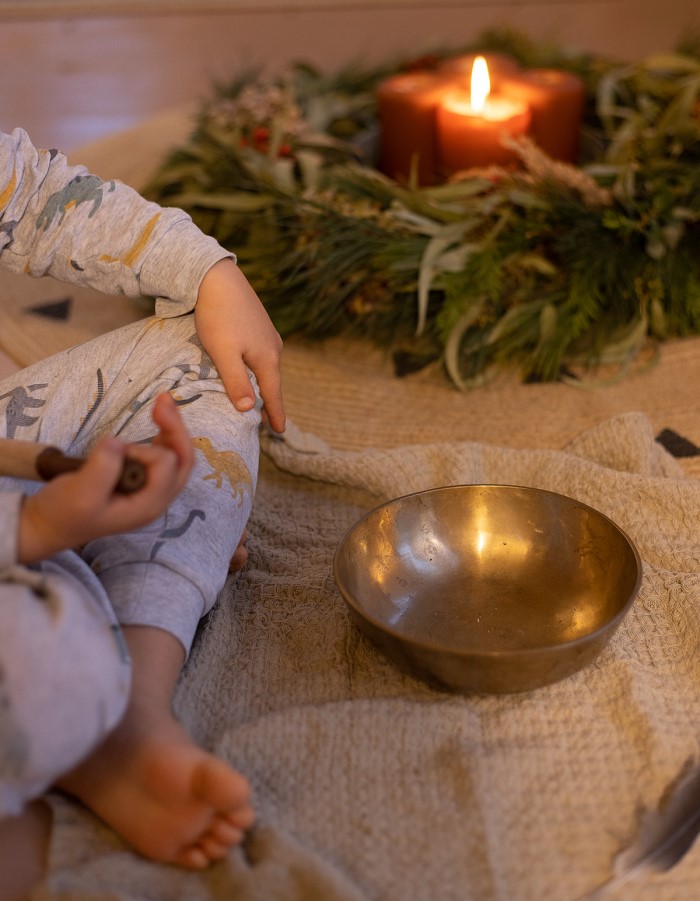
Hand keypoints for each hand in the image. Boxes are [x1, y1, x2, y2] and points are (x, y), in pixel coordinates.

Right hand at [17, 393, 193, 563]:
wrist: (49, 524)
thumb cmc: (64, 512)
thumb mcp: (80, 492)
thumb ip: (102, 468)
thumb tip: (117, 442)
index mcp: (148, 504)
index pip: (165, 465)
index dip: (144, 449)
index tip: (116, 450)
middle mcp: (156, 498)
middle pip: (183, 460)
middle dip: (176, 428)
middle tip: (162, 399)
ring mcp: (150, 490)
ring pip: (176, 456)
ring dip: (171, 429)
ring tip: (161, 403)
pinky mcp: (141, 482)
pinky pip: (163, 457)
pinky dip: (163, 436)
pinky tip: (157, 422)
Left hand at [194, 258, 285, 433]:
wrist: (216, 277)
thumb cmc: (218, 317)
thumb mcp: (223, 353)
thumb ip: (236, 382)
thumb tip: (248, 409)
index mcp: (266, 358)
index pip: (272, 394)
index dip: (275, 414)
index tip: (280, 432)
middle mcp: (273, 347)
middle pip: (272, 381)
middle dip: (271, 401)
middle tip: (270, 421)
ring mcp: (267, 334)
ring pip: (267, 367)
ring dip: (265, 384)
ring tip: (260, 398)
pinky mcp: (258, 324)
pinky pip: (261, 354)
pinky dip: (259, 368)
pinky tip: (251, 368)